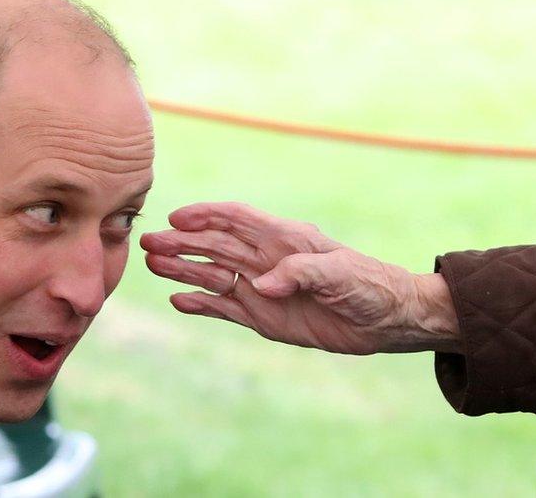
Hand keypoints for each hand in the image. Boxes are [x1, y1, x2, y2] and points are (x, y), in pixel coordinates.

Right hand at [140, 202, 459, 354]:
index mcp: (282, 239)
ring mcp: (260, 288)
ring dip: (183, 269)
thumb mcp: (340, 274)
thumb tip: (260, 285)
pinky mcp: (261, 317)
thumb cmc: (369, 286)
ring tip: (152, 266)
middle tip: (148, 244)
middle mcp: (265, 259)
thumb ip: (300, 273)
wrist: (387, 320)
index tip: (175, 218)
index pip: (235, 218)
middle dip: (180, 243)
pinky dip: (200, 304)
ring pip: (212, 273)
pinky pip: (223, 307)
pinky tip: (178, 300)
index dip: (204, 215)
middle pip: (213, 245)